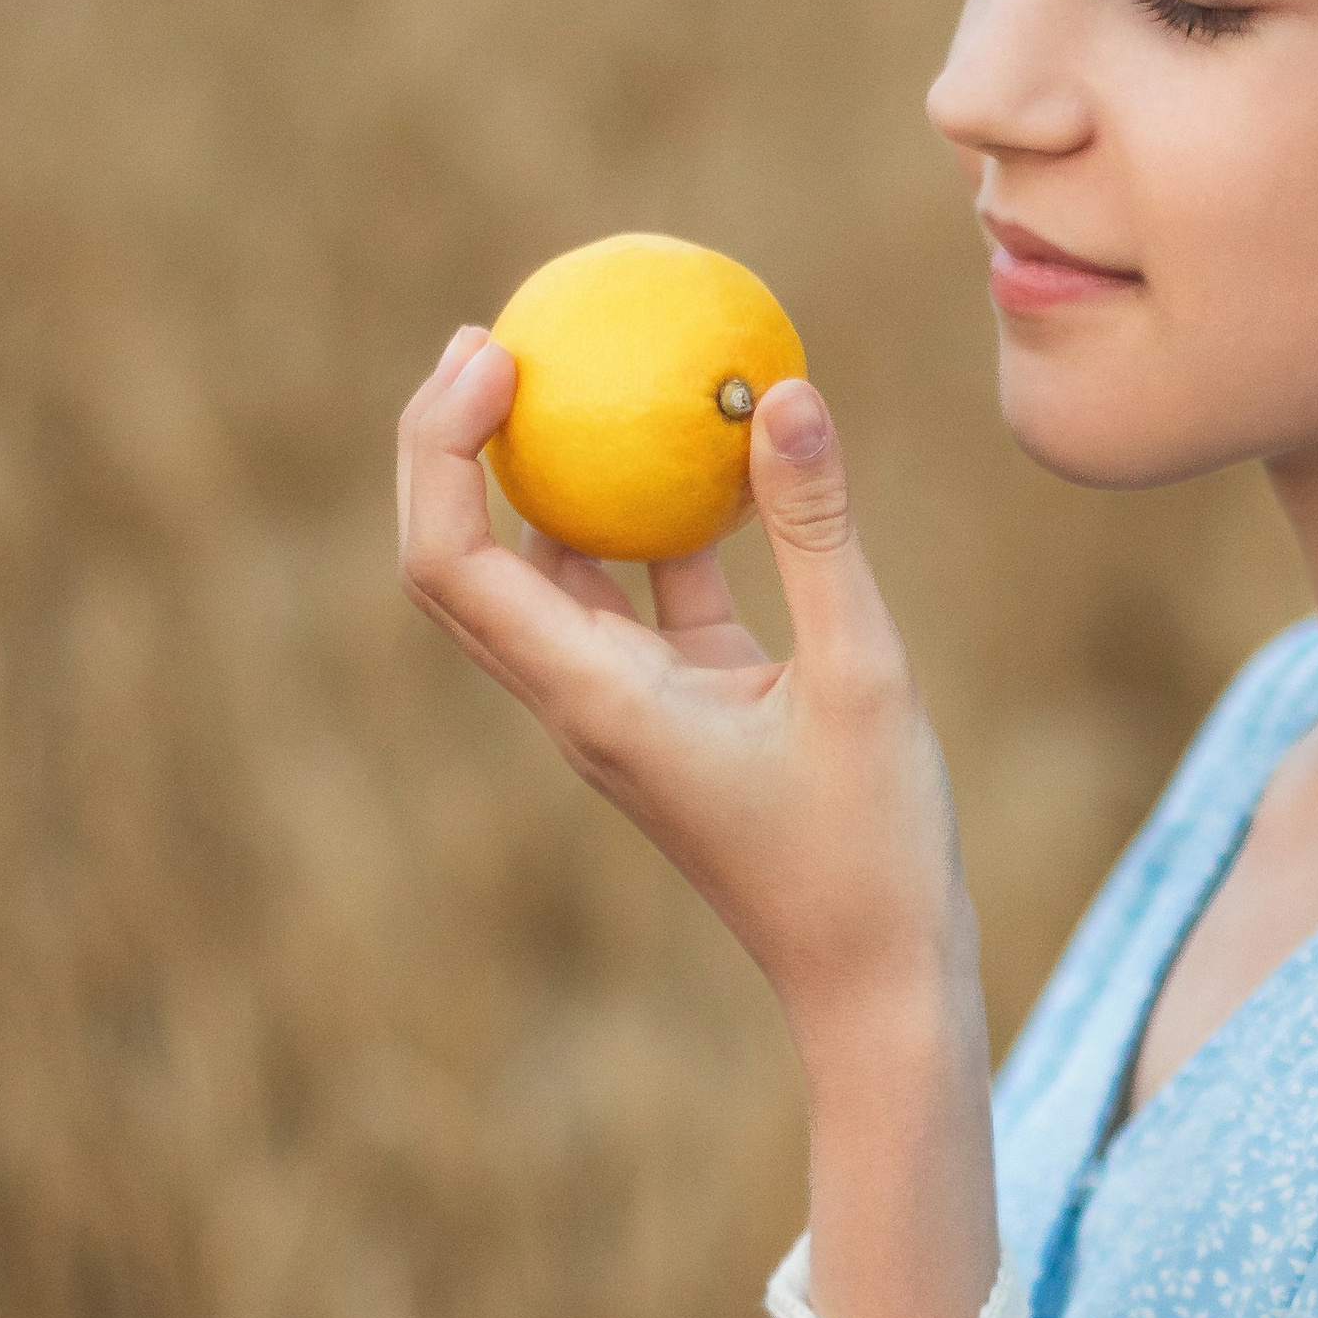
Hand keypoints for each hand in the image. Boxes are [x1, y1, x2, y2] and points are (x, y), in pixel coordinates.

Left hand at [398, 327, 975, 1057]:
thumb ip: (818, 530)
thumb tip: (782, 387)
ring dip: (543, 478)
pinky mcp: (676, 712)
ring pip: (541, 578)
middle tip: (495, 334)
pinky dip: (649, 524)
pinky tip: (712, 454)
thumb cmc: (869, 850)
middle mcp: (580, 702)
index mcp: (591, 699)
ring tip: (579, 369)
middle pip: (458, 561)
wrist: (877, 983)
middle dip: (451, 444)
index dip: (440, 446)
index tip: (499, 354)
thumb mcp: (861, 673)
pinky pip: (636, 598)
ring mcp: (622, 709)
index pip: (452, 559)